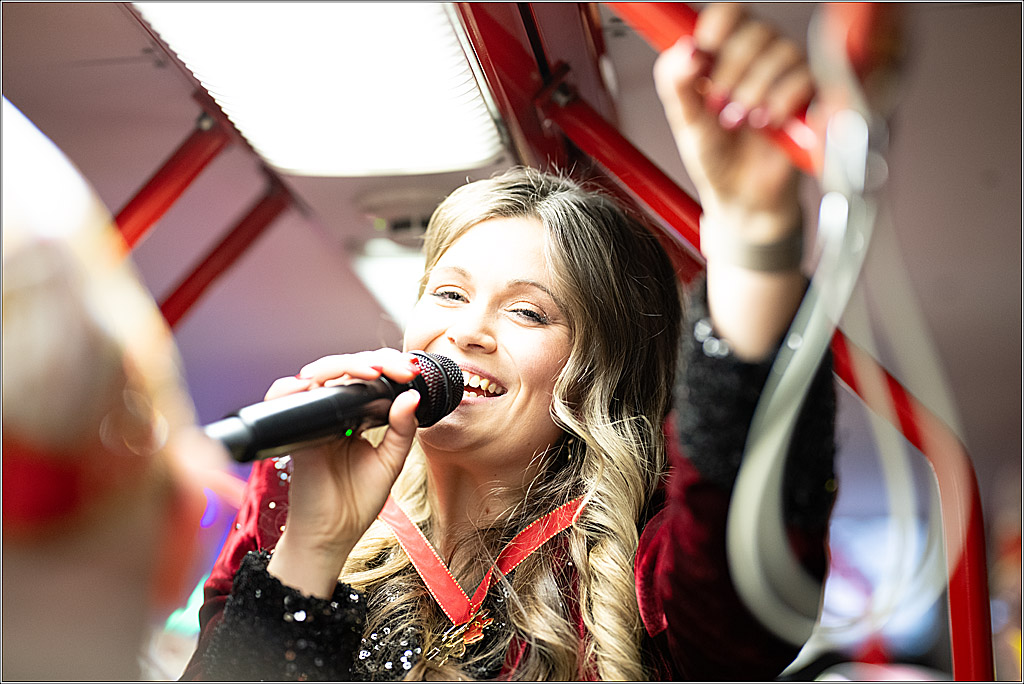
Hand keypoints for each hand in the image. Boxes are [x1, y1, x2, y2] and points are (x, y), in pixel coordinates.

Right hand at [265, 349, 421, 596]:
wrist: (331, 536)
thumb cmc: (357, 502)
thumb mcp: (391, 462)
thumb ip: (402, 429)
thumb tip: (411, 395)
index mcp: (356, 418)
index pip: (368, 380)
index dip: (388, 368)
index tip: (411, 372)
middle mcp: (332, 414)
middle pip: (345, 370)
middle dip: (373, 361)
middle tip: (398, 369)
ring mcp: (312, 421)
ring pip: (319, 375)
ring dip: (344, 366)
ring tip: (371, 372)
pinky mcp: (293, 432)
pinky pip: (284, 397)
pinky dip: (296, 385)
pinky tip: (320, 383)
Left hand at [653, 2, 812, 238]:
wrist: (742, 195)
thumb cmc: (716, 156)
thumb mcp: (686, 121)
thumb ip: (677, 84)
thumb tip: (684, 50)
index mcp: (723, 56)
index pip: (729, 14)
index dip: (719, 24)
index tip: (706, 49)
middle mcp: (757, 58)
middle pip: (756, 30)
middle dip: (733, 70)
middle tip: (718, 104)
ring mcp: (786, 75)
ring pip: (782, 52)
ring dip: (756, 90)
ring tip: (741, 121)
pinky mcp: (809, 96)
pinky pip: (805, 77)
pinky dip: (781, 101)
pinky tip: (767, 122)